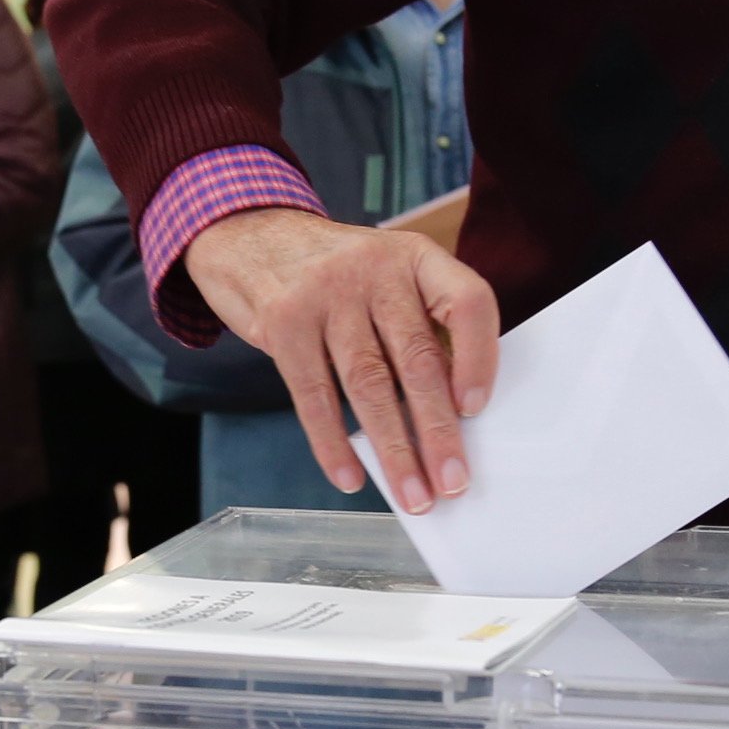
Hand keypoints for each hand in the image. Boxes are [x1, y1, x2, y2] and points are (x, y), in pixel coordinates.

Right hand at [183, 208, 497, 513]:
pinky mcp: (283, 321)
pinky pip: (314, 394)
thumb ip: (417, 326)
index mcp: (416, 256)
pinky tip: (350, 476)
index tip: (476, 409)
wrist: (248, 234)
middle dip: (438, 430)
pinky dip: (333, 443)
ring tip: (412, 494)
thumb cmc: (334, 274)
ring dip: (394, 449)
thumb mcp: (385, 276)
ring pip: (370, 384)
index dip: (479, 357)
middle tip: (453, 483)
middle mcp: (376, 269)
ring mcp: (326, 293)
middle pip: (418, 358)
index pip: (467, 302)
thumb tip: (449, 415)